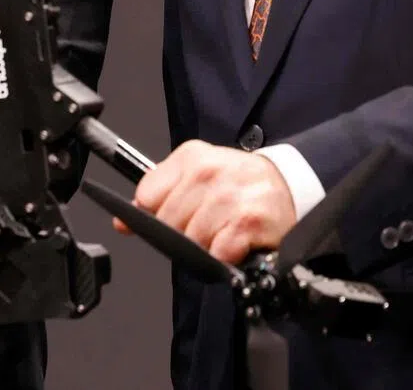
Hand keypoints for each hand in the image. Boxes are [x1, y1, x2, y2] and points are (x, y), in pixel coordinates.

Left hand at [126, 141, 295, 264]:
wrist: (289, 185)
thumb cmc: (240, 183)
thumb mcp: (197, 176)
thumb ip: (159, 195)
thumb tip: (123, 221)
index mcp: (190, 157)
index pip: (147, 195)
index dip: (153, 214)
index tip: (168, 218)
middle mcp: (207, 173)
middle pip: (167, 222)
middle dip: (182, 234)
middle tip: (204, 225)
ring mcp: (227, 196)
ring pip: (191, 240)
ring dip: (206, 246)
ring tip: (222, 231)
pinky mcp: (247, 221)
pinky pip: (218, 253)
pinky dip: (225, 255)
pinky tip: (236, 241)